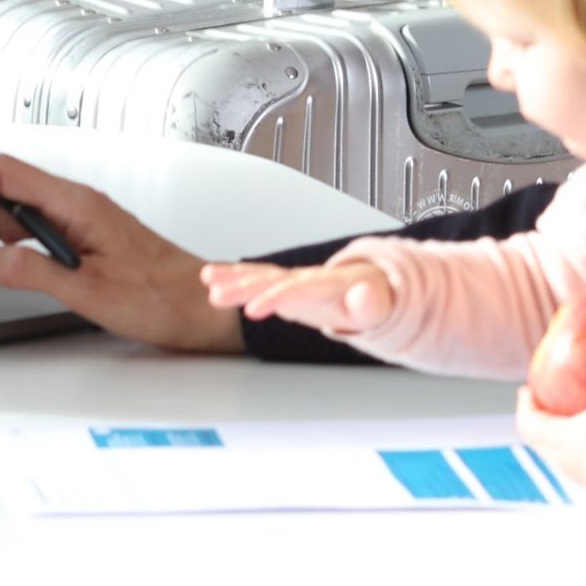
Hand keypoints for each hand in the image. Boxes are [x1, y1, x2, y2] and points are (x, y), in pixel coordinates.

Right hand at [0, 152, 239, 353]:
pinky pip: (31, 237)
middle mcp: (77, 208)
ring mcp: (80, 225)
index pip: (5, 173)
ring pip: (12, 223)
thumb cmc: (165, 298)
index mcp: (78, 205)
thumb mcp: (90, 291)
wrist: (206, 307)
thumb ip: (32, 272)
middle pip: (0, 204)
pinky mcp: (84, 244)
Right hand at [199, 259, 392, 335]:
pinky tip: (210, 277)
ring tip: (208, 278)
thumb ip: (369, 304)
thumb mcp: (377, 307)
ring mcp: (292, 279)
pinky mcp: (283, 284)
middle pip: (272, 280)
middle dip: (245, 287)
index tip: (253, 310)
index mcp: (326, 284)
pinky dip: (234, 275)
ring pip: (260, 275)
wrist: (369, 288)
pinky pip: (256, 277)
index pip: (298, 289)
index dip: (275, 298)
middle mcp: (305, 277)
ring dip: (234, 277)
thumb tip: (364, 293)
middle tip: (218, 296)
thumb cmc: (371, 301)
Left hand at [513, 332, 585, 490]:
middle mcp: (566, 462)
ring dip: (566, 437)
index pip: (528, 424)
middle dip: (543, 421)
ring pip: (565, 454)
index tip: (525, 391)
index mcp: (557, 442)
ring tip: (580, 420)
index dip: (525, 407)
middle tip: (549, 404)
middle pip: (543, 441)